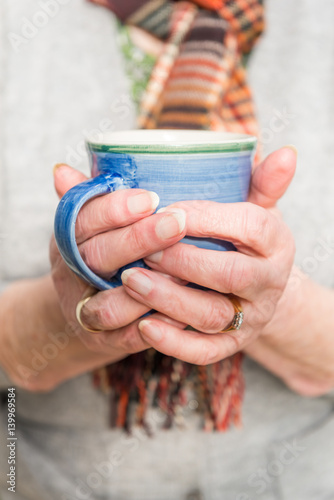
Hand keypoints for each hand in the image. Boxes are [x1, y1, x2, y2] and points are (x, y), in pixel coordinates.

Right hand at [50, 164, 187, 359]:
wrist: (84, 305)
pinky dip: (157, 322)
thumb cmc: (101, 253)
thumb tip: (63, 170)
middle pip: (98, 257)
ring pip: (109, 304)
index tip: (151, 197)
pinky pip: (129, 336)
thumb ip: (91, 199)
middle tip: (177, 222)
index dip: (114, 209)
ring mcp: (86, 310)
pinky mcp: (106, 340)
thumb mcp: (91, 225)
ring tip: (185, 268)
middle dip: (138, 239)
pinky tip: (185, 306)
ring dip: (148, 287)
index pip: (83, 220)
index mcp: (68, 239)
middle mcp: (72, 274)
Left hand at [120, 148, 296, 364]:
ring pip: (213, 315)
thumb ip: (263, 182)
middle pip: (230, 275)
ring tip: (131, 280)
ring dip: (169, 299)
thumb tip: (287, 152)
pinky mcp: (232, 345)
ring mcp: (251, 317)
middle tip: (144, 249)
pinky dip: (174, 342)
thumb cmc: (244, 240)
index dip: (207, 218)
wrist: (257, 288)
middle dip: (184, 262)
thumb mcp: (256, 208)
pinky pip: (205, 351)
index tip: (168, 210)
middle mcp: (269, 282)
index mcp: (276, 241)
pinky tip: (145, 325)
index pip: (250, 226)